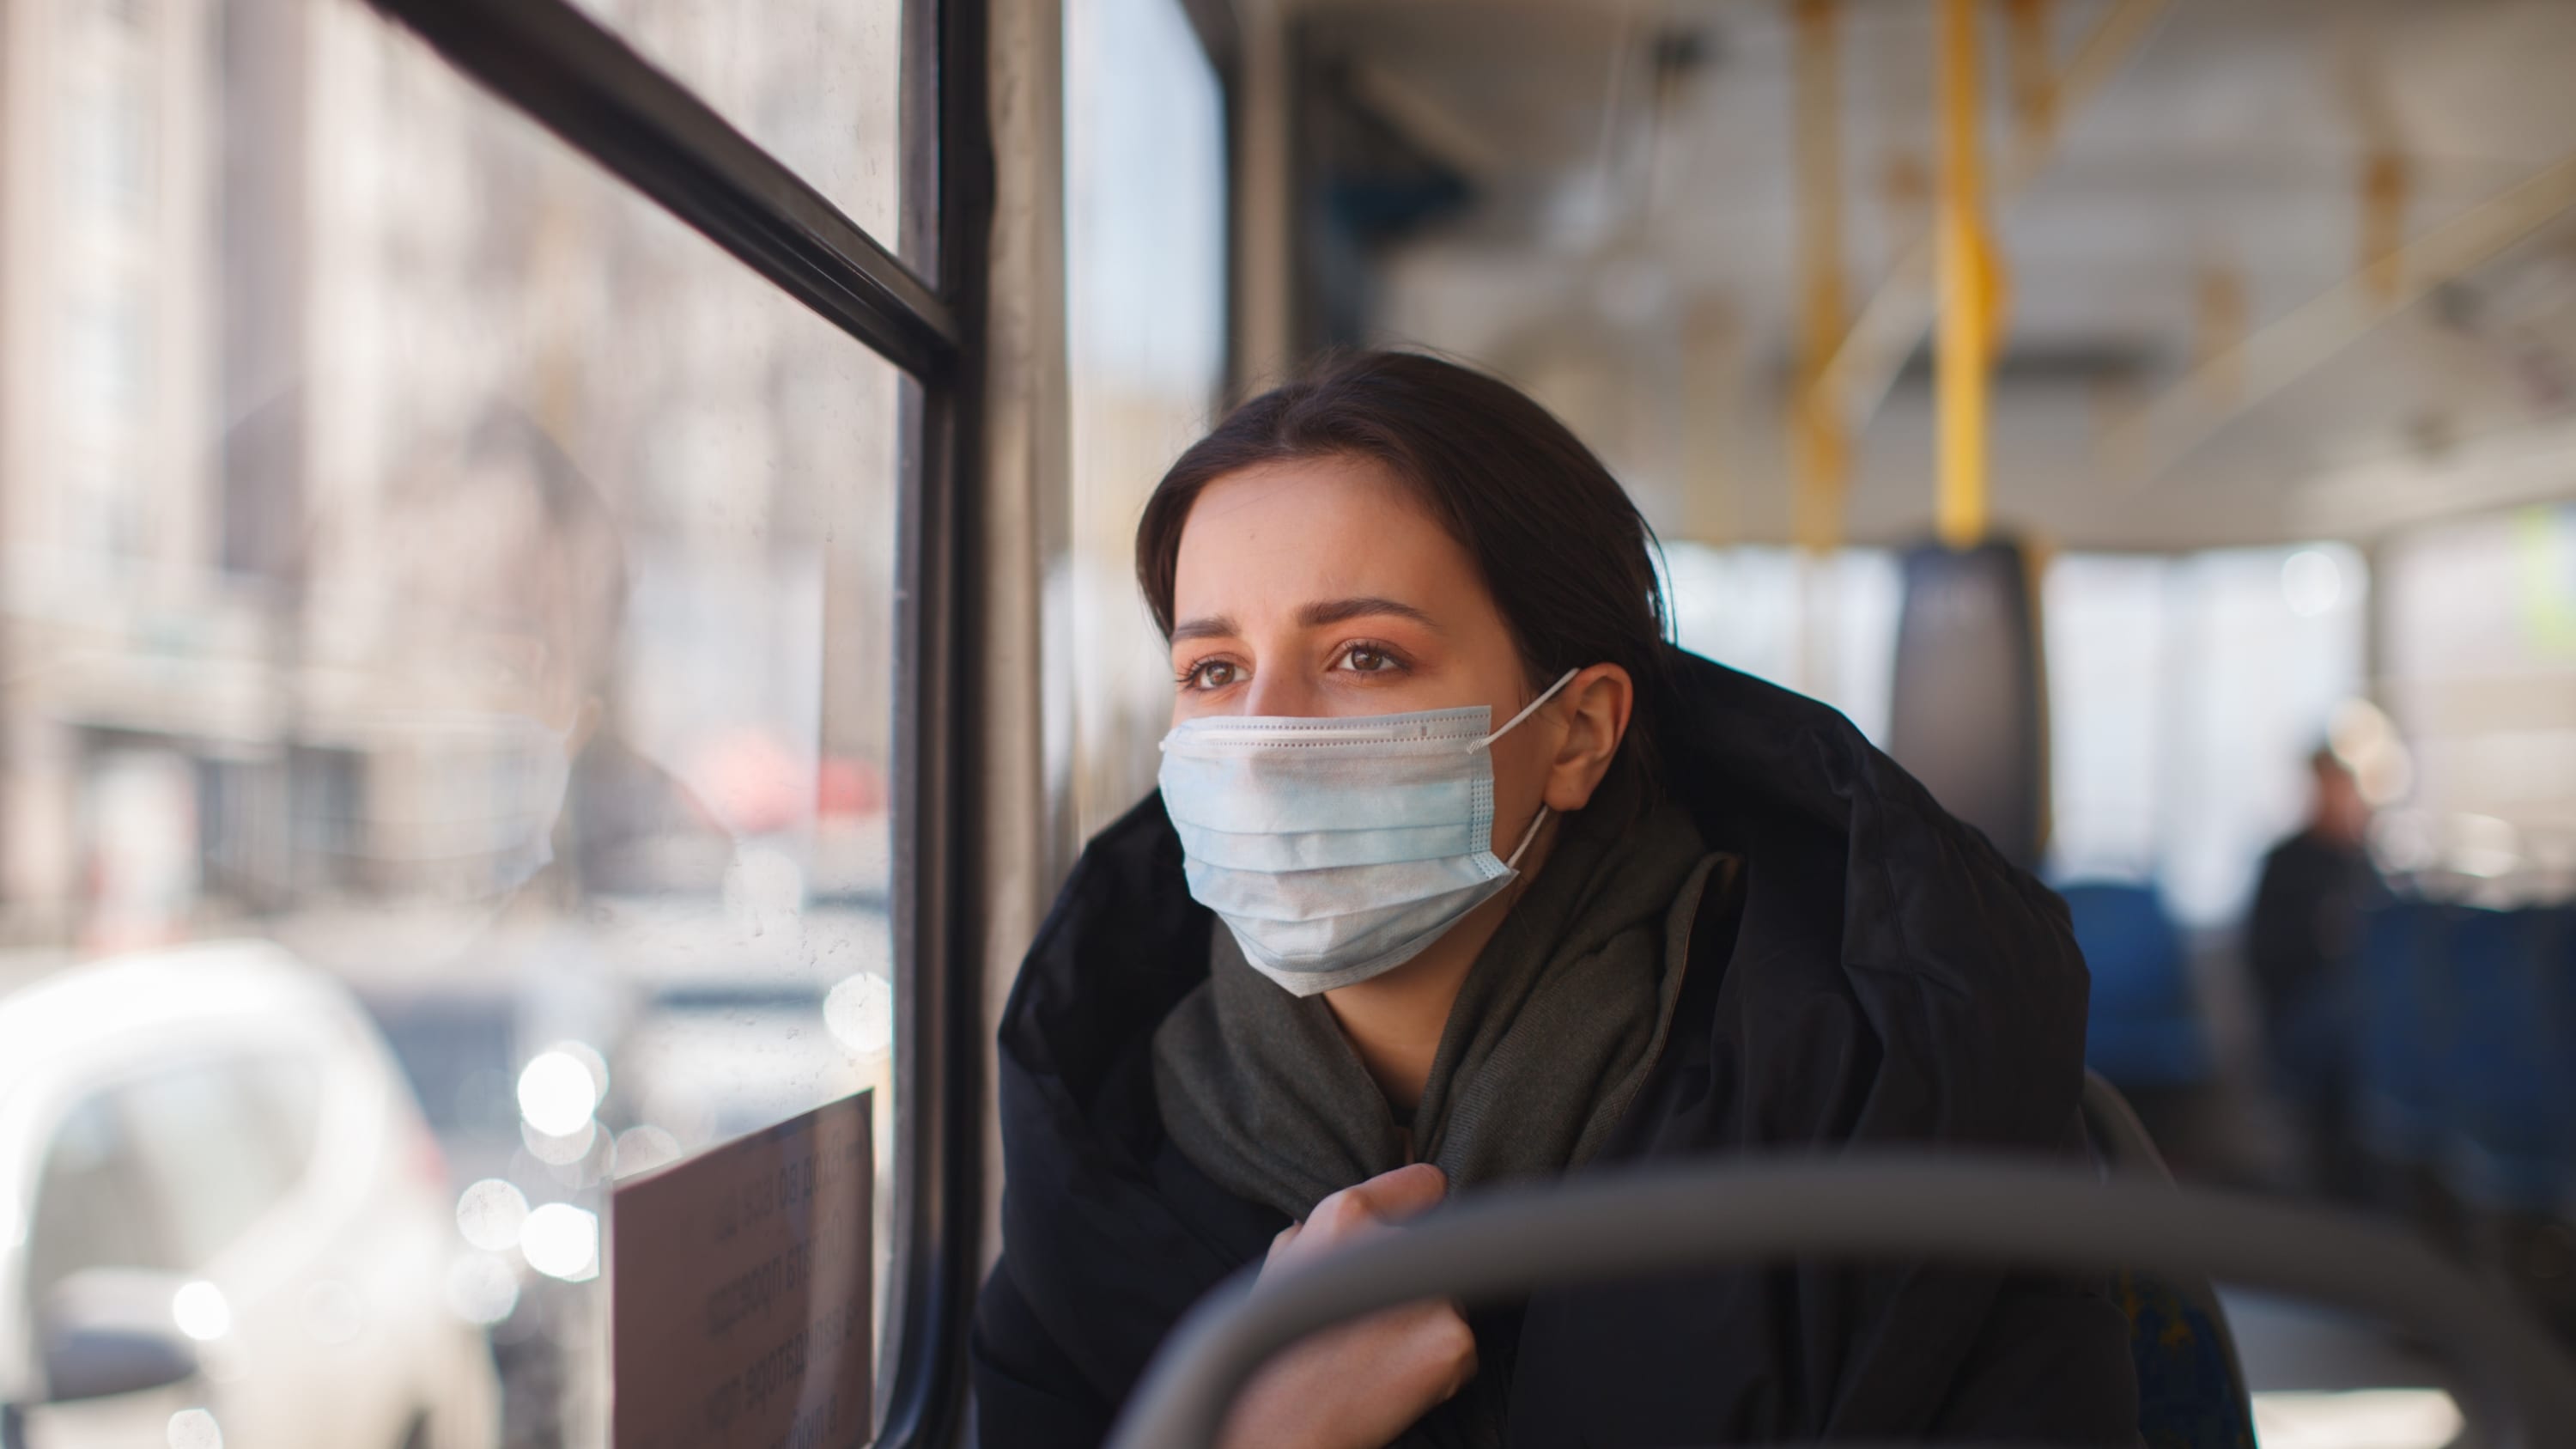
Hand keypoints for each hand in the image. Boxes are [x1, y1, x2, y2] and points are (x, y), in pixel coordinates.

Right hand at [1217, 1164, 1476, 1448]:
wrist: (1278, 1428)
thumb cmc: (1270, 1349)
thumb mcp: (1278, 1266)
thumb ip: (1322, 1229)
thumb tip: (1360, 1211)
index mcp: (1348, 1214)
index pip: (1426, 1182)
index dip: (1419, 1208)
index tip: (1419, 1226)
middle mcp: (1396, 1243)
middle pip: (1436, 1248)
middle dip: (1417, 1276)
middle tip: (1375, 1316)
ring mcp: (1433, 1292)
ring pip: (1449, 1296)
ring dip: (1426, 1322)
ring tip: (1376, 1354)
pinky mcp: (1456, 1340)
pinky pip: (1459, 1344)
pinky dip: (1437, 1364)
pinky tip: (1393, 1380)